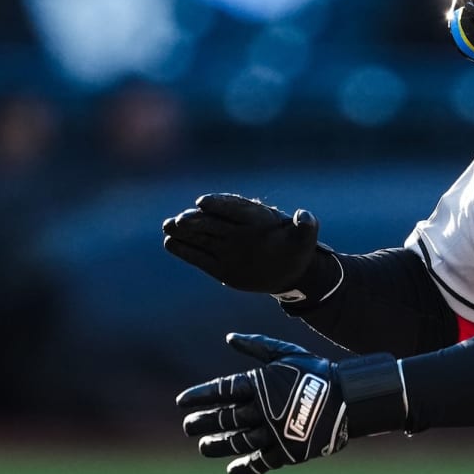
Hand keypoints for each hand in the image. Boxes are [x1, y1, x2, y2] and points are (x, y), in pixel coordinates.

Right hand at [162, 193, 319, 293]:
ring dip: (183, 230)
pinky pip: (199, 256)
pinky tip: (169, 242)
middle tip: (180, 219)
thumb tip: (305, 215)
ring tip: (167, 226)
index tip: (203, 202)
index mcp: (255, 218)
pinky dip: (184, 249)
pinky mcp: (218, 264)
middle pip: (213, 220)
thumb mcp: (306, 238)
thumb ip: (306, 226)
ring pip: (201, 235)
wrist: (290, 271)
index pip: (234, 207)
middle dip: (196, 219)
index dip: (219, 203)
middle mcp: (236, 229)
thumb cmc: (297, 250)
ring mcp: (226, 244)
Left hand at [176, 334, 404, 473]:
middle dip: (202, 422)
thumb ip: (257, 345)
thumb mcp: (287, 353)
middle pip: (224, 418)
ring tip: (204, 447)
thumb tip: (230, 337)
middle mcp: (263, 408)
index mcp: (261, 383)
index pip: (221, 390)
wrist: (348, 399)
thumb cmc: (316, 372)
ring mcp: (274, 432)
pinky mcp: (286, 451)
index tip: (182, 402)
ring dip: (217, 445)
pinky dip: (245, 467)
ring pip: (237, 440)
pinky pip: (260, 462)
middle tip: (188, 427)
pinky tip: (232, 468)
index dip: (199, 396)